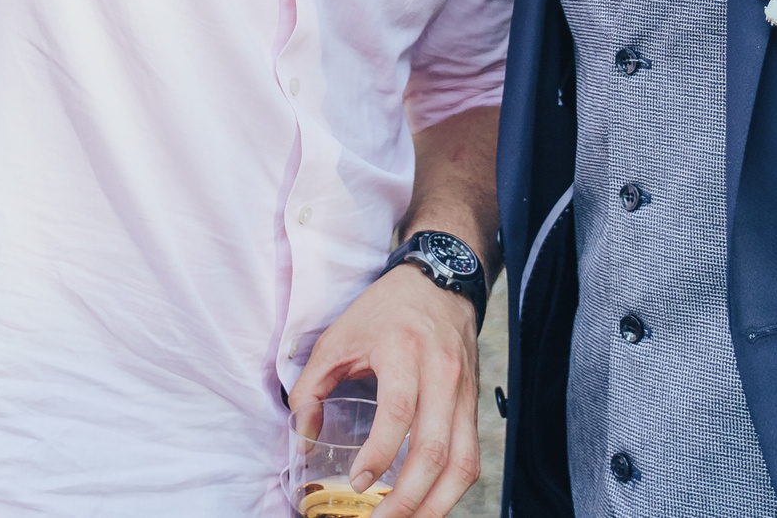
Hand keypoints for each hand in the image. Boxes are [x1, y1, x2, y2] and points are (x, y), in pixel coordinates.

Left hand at [291, 267, 479, 517]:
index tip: (359, 482)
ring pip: (462, 462)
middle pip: (434, 449)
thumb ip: (311, 385)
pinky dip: (451, 489)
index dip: (379, 454)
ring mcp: (464, 393)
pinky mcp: (473, 406)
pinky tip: (429, 504)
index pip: (399, 413)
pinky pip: (470, 457)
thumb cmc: (386, 309)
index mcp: (404, 351)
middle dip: (408, 497)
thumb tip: (302, 434)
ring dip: (436, 504)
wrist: (441, 281)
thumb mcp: (339, 336)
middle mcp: (441, 374)